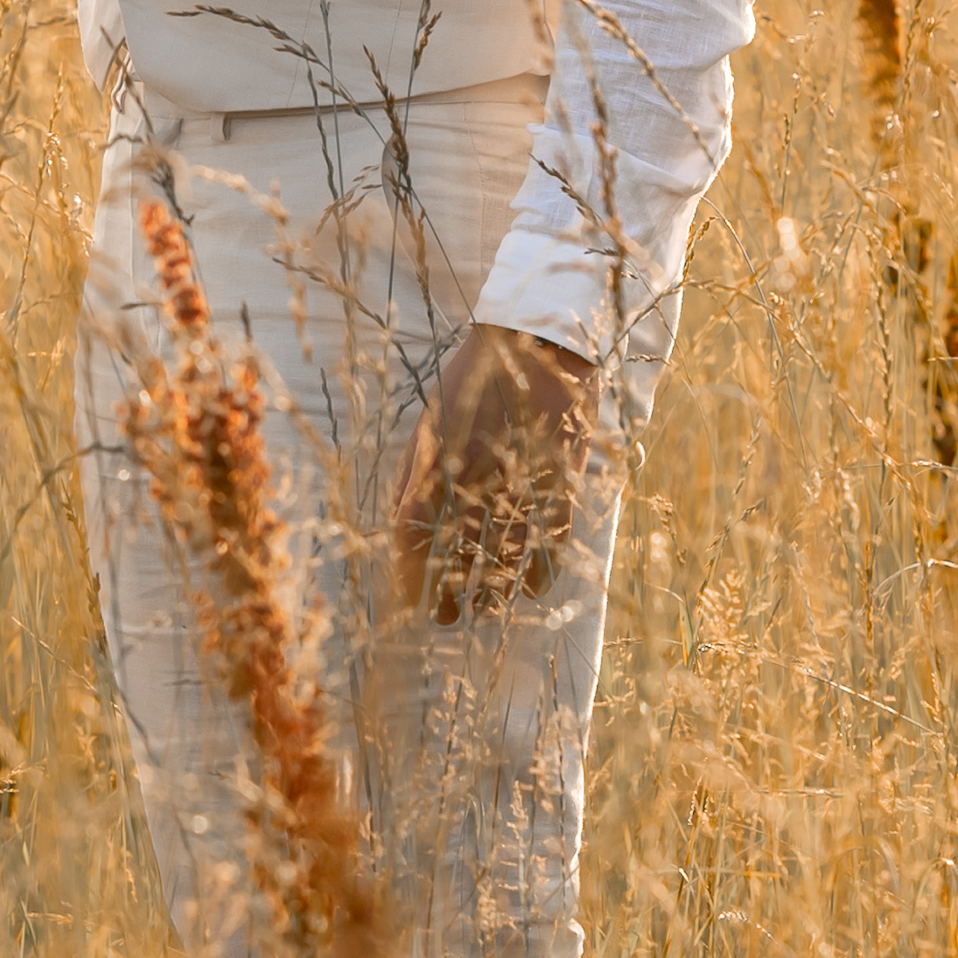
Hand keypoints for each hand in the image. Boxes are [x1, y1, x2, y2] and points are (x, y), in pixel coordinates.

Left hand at [397, 324, 595, 622]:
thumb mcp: (430, 421)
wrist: (535, 341)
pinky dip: (542, 570)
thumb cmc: (474, 381)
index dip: (407, 572)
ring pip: (505, 555)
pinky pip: (552, 538)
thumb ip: (412, 470)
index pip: (409, 530)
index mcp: (435, 457)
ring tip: (486, 608)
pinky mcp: (560, 478)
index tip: (408, 600)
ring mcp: (519, 477)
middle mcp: (474, 473)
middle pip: (455, 553)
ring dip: (494, 590)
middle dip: (448, 594)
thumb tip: (396, 520)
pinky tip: (534, 588)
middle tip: (447, 616)